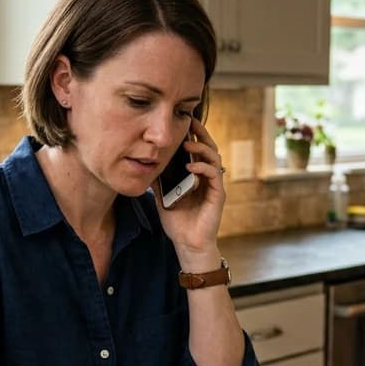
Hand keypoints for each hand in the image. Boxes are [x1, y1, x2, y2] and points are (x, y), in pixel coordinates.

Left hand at [155, 117, 226, 269]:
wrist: (188, 244)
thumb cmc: (178, 222)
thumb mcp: (163, 196)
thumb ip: (159, 180)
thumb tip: (146, 164)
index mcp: (197, 176)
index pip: (198, 149)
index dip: (193, 135)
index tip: (183, 122)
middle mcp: (208, 177)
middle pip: (209, 148)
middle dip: (201, 133)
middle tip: (191, 121)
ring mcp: (214, 185)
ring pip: (214, 158)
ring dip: (202, 148)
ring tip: (188, 143)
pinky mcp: (218, 195)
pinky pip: (214, 175)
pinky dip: (203, 168)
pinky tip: (191, 166)